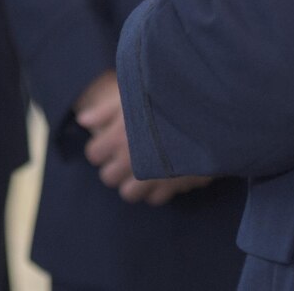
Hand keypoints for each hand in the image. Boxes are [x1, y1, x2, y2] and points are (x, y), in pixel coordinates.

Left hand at [76, 69, 214, 205]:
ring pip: (129, 194)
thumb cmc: (169, 96)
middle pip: (108, 177)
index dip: (100, 148)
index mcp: (118, 137)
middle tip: (127, 154)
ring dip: (134, 183)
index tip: (110, 140)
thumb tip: (82, 121)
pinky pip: (155, 199)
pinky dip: (157, 189)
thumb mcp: (134, 94)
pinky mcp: (174, 187)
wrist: (210, 109)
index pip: (94, 154)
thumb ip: (106, 110)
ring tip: (144, 167)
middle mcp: (131, 161)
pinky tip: (163, 173)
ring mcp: (152, 178)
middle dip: (115, 167)